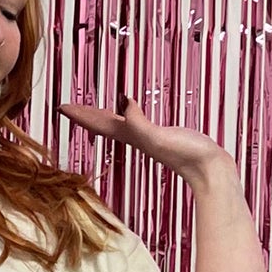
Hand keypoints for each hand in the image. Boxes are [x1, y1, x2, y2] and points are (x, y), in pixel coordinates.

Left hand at [58, 95, 235, 188]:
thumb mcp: (159, 137)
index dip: (80, 114)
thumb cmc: (188, 155)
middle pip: (104, 124)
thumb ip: (139, 122)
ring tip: (92, 110)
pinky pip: (137, 122)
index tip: (61, 106)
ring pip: (118, 124)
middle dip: (86, 115)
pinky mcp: (163, 136)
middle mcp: (137, 137)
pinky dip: (129, 115)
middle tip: (68, 107)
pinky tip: (132, 113)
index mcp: (132, 136)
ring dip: (103, 117)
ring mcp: (149, 138)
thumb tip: (122, 100)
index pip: (99, 123)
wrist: (211, 171)